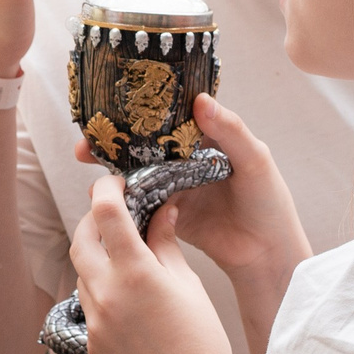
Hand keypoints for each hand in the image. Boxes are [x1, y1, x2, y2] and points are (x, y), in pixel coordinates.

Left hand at [67, 173, 235, 353]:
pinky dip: (101, 289)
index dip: (107, 190)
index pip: (107, 214)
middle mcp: (106, 293)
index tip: (115, 184)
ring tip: (125, 257)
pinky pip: (87, 304)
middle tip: (114, 215)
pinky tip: (126, 296)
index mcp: (135, 273)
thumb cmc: (201, 342)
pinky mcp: (91, 341)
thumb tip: (162, 211)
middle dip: (94, 221)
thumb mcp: (188, 285)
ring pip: (82, 272)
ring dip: (97, 257)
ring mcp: (94, 320)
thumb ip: (166, 245)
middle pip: (82, 239)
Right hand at [79, 94, 311, 344]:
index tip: (111, 109)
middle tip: (85, 145)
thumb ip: (230, 131)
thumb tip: (200, 101)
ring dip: (112, 172)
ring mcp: (174, 187)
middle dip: (113, 143)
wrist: (266, 252)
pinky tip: (103, 201)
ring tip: (88, 171)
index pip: (168, 118)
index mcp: (205, 139)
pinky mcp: (168, 215)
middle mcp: (185, 160)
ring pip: (137, 174)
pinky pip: (140, 205)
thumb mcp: (255, 160)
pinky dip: (122, 202)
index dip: (140, 112)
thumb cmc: (268, 201)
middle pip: (143, 145)